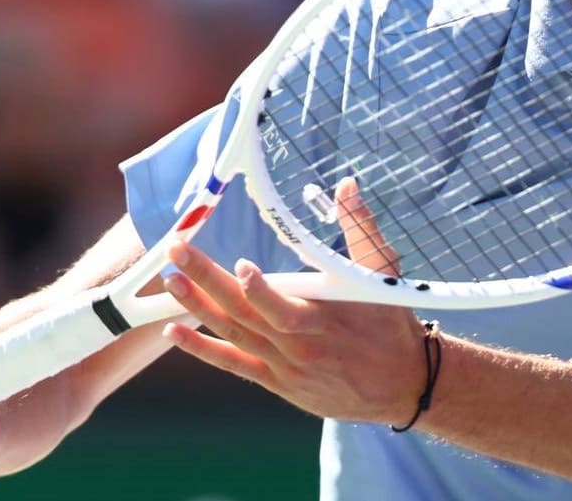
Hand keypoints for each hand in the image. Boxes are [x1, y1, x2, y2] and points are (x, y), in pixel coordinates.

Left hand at [162, 176, 429, 425]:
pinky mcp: (277, 382)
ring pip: (233, 336)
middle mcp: (299, 347)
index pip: (285, 309)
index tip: (240, 264)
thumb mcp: (383, 272)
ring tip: (171, 282)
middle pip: (245, 315)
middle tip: (178, 254)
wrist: (400, 384)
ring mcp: (284, 367)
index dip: (260, 291)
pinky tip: (174, 333)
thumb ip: (360, 228)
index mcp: (325, 320)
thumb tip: (346, 185)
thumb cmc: (390, 322)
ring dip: (198, 309)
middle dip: (208, 281)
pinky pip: (234, 364)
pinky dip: (204, 349)